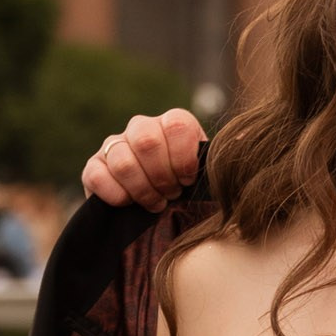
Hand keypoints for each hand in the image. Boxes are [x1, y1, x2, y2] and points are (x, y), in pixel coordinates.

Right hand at [82, 108, 206, 207]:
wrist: (161, 213)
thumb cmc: (189, 192)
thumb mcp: (208, 175)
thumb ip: (217, 160)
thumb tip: (241, 143)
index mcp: (173, 123)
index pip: (176, 125)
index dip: (183, 158)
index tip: (187, 181)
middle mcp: (142, 127)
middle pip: (146, 141)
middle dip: (161, 176)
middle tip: (171, 195)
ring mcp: (115, 145)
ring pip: (122, 160)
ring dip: (142, 189)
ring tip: (155, 203)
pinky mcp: (94, 167)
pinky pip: (97, 175)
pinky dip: (115, 194)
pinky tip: (129, 204)